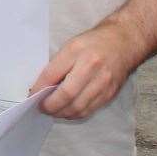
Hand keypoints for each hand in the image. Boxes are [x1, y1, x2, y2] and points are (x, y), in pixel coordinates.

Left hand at [29, 19, 144, 120]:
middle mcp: (91, 67)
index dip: (39, 89)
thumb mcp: (71, 46)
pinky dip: (75, 114)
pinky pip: (89, 110)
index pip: (53, 74)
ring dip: (62, 113)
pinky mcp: (110, 94)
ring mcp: (103, 82)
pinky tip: (68, 110)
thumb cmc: (93, 43)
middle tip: (42, 108)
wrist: (124, 42)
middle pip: (67, 95)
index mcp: (77, 51)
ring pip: (78, 107)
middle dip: (51, 106)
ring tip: (54, 111)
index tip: (32, 95)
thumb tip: (42, 87)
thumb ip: (57, 65)